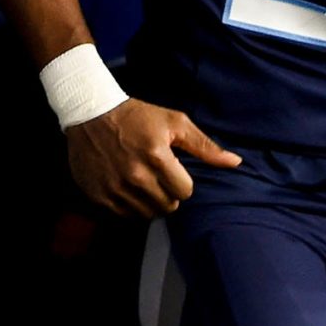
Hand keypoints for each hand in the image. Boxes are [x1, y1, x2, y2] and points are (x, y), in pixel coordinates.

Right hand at [64, 99, 241, 216]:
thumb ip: (205, 146)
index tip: (171, 170)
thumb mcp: (174, 122)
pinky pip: (124, 214)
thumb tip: (236, 162)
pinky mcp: (98, 194)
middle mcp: (136, 175)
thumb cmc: (136, 116)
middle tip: (157, 176)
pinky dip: (128, 204)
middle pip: (168, 206)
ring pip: (147, 213)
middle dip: (167, 193)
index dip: (181, 181)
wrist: (89, 112)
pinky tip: (126, 186)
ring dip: (149, 201)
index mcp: (157, 157)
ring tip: (142, 181)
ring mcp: (115, 187)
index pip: (185, 192)